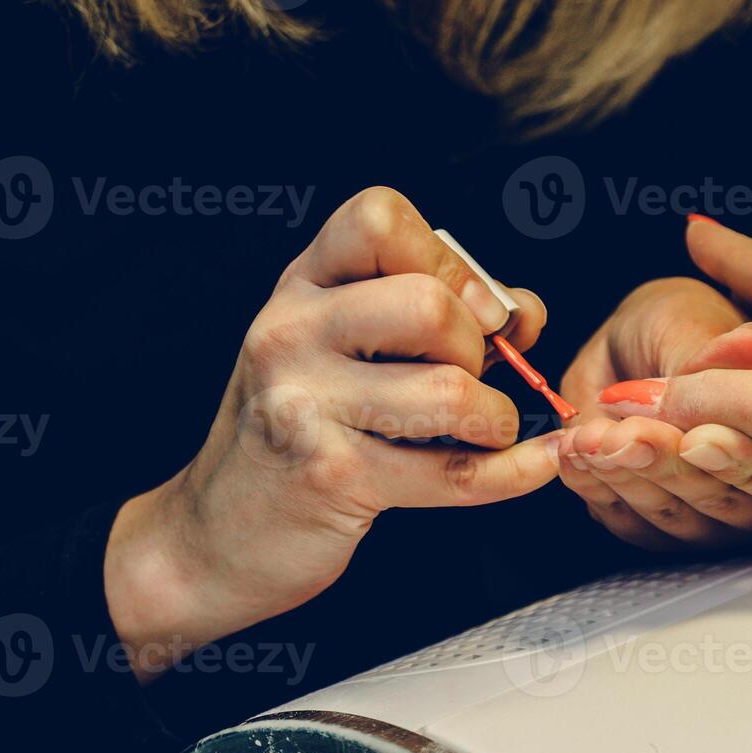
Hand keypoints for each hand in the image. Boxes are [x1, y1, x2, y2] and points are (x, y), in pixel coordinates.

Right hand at [104, 188, 560, 677]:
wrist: (217, 533)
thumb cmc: (300, 430)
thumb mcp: (346, 348)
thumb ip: (434, 313)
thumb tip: (522, 312)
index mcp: (301, 286)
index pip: (379, 219)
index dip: (449, 261)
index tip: (473, 308)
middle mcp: (292, 332)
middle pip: (429, 305)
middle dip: (478, 347)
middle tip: (470, 379)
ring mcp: (304, 405)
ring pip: (448, 390)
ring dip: (494, 416)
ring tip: (482, 429)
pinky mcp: (332, 477)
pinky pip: (454, 471)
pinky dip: (514, 472)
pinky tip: (534, 464)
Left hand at [558, 276, 751, 549]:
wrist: (627, 345)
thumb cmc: (676, 326)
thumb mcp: (689, 324)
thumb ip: (717, 353)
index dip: (740, 456)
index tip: (695, 434)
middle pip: (726, 502)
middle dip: (667, 467)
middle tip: (623, 434)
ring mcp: (715, 516)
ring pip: (675, 517)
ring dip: (624, 476)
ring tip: (588, 435)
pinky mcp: (663, 530)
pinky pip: (631, 524)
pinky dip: (596, 488)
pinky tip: (575, 453)